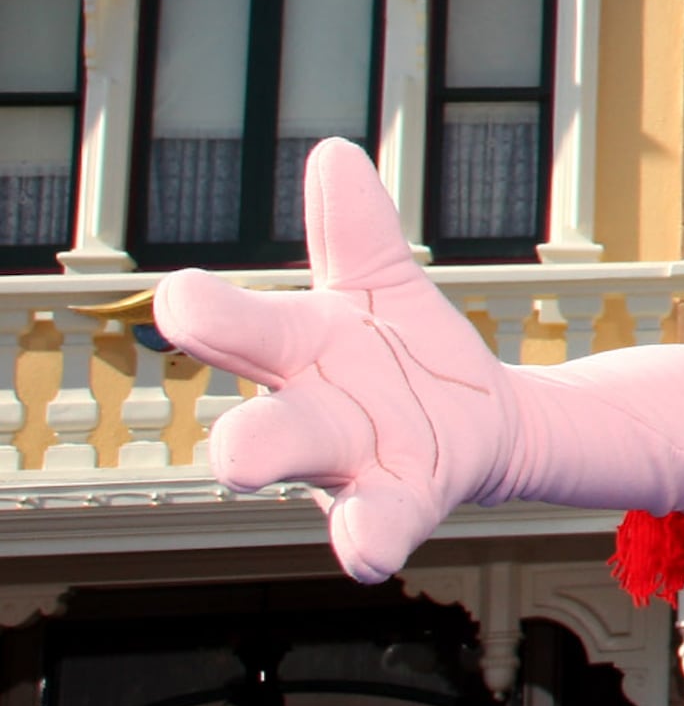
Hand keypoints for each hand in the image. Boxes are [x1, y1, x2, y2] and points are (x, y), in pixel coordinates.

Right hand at [154, 139, 522, 581]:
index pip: (243, 327)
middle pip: (264, 427)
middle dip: (242, 437)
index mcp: (298, 349)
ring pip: (311, 476)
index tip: (181, 291)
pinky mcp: (401, 499)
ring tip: (252, 481)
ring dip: (287, 482)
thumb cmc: (400, 352)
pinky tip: (365, 553)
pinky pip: (379, 523)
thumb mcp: (381, 283)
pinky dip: (369, 537)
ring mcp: (350, 465)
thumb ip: (356, 228)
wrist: (480, 416)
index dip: (209, 311)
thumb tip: (332, 152)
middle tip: (222, 446)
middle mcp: (308, 415)